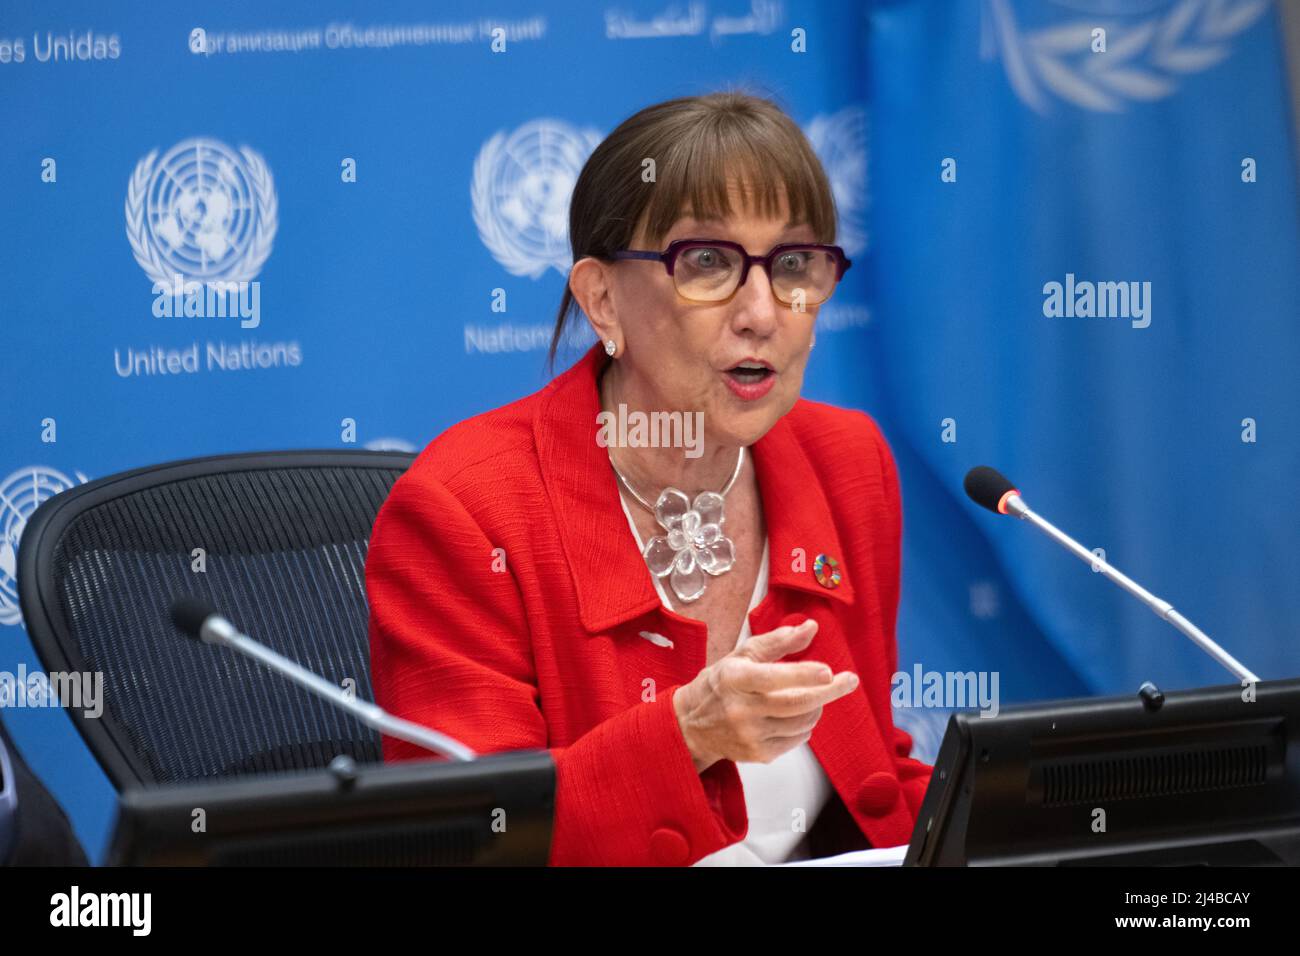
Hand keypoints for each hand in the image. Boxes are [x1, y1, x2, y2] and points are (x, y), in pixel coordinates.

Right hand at [672, 618, 858, 771]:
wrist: (691, 725)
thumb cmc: (720, 684)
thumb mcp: (742, 655)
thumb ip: (778, 641)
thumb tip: (811, 628)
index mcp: (735, 679)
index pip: (774, 677)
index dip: (804, 675)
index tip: (828, 671)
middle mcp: (741, 709)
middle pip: (797, 703)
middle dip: (830, 691)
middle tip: (849, 681)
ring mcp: (750, 735)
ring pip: (802, 722)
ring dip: (816, 706)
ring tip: (811, 695)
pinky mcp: (758, 754)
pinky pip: (796, 739)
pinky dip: (804, 725)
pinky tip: (794, 715)